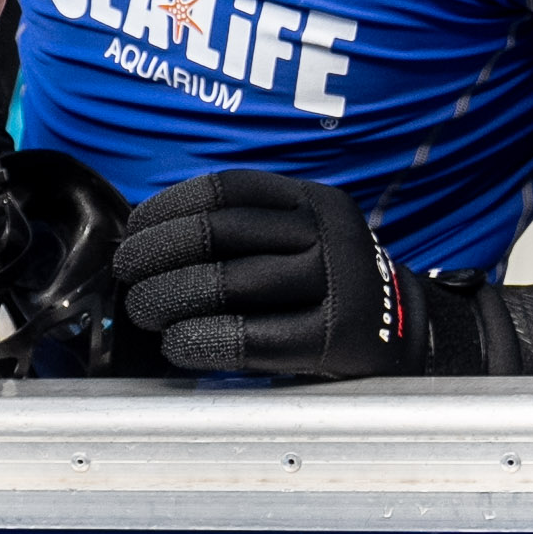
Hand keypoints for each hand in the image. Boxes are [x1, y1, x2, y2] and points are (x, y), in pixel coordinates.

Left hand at [114, 170, 418, 376]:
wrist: (403, 335)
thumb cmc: (324, 289)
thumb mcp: (299, 239)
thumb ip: (244, 233)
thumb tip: (148, 239)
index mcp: (313, 201)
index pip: (228, 189)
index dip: (169, 207)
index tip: (135, 228)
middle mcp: (328, 234)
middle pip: (221, 232)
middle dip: (159, 252)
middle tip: (129, 273)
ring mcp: (337, 284)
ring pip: (231, 283)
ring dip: (169, 297)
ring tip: (145, 309)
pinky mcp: (336, 338)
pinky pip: (252, 338)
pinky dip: (202, 341)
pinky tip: (177, 344)